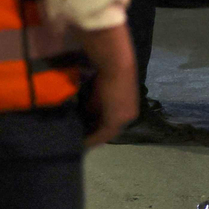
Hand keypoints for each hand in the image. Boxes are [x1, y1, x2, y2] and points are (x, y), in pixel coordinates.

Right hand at [80, 25, 137, 146]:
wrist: (114, 65)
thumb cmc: (108, 73)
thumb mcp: (100, 94)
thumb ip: (96, 106)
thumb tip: (88, 114)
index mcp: (127, 110)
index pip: (112, 125)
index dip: (99, 130)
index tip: (86, 133)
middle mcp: (129, 117)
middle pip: (110, 132)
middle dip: (95, 136)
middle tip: (81, 141)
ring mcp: (124, 119)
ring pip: (106, 134)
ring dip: (93, 138)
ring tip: (80, 143)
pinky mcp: (116, 120)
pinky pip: (102, 135)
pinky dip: (92, 139)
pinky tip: (81, 143)